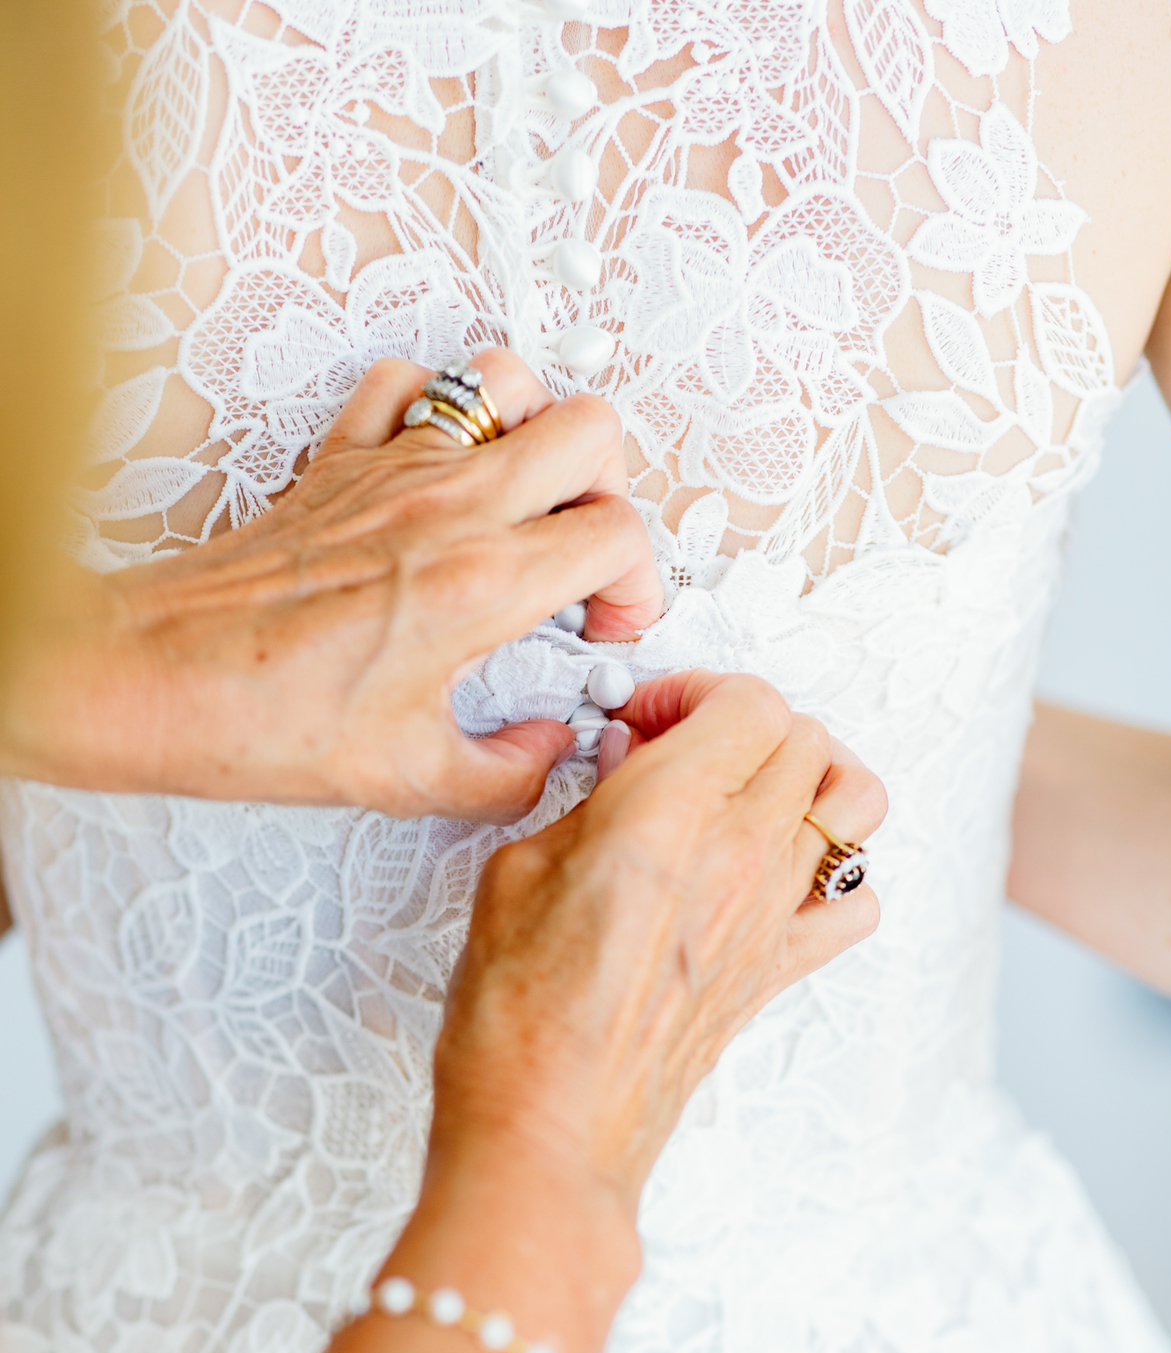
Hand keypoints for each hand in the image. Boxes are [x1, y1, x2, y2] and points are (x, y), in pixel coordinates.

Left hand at [0, 350, 661, 822]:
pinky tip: (437, 467)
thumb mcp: (410, 779)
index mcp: (478, 584)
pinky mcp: (338, 460)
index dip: (639, 585)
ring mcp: (390, 469)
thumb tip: (545, 748)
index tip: (604, 624)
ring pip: (506, 382)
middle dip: (613, 492)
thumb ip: (508, 771)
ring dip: (537, 430)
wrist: (158, 676)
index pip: (617, 537)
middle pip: (590, 433)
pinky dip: (436, 408)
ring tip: (528, 494)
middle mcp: (445, 508)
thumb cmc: (262, 717)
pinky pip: (405, 384)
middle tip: (585, 551)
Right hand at [431, 671, 885, 1210]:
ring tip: (752, 789)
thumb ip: (585, 804)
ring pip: (854, 802)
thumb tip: (622, 770)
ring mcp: (769, 917)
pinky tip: (780, 875)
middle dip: (745, 721)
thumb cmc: (519, 1021)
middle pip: (805, 736)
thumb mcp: (516, 872)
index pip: (746, 700)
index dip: (695, 689)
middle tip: (684, 745)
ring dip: (810, 775)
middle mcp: (739, 859)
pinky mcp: (775, 972)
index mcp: (668, 814)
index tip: (648, 717)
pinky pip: (857, 902)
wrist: (551, 1130)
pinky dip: (838, 873)